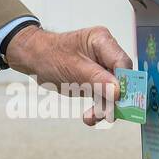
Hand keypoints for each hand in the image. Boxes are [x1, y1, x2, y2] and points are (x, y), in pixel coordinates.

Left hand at [5, 25, 132, 126]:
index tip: (119, 100)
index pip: (122, 63)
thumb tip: (118, 91)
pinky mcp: (97, 80)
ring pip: (113, 92)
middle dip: (114, 99)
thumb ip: (97, 79)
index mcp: (102, 41)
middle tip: (107, 114)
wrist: (33, 59)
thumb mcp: (73, 67)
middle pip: (121, 80)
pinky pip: (103, 96)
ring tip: (93, 117)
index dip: (124, 83)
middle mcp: (106, 53)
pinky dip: (98, 108)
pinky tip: (90, 117)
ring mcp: (102, 67)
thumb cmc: (49, 55)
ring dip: (105, 107)